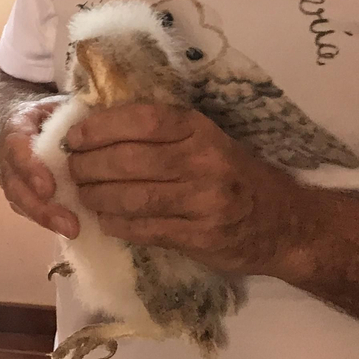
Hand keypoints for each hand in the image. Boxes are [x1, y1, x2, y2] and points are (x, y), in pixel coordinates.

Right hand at [0, 96, 78, 238]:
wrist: (33, 123)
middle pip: (15, 184)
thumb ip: (76, 114)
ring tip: (73, 231)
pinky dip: (48, 222)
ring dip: (45, 219)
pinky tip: (73, 231)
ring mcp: (12, 177)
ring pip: (19, 202)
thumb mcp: (61, 105)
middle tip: (68, 223)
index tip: (49, 187)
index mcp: (17, 127)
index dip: (30, 168)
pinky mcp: (21, 195)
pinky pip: (29, 211)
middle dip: (39, 206)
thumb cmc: (54, 114)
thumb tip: (106, 123)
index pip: (16, 148)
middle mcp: (8, 155)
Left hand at [66, 102, 313, 276]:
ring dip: (96, 197)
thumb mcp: (206, 140)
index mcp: (199, 131)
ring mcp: (204, 202)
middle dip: (88, 165)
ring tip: (83, 194)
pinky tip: (106, 220)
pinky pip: (144, 229)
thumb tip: (95, 126)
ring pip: (131, 197)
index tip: (74, 136)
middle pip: (127, 160)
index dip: (99, 127)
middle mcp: (203, 162)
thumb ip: (161, 133)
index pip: (141, 120)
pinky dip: (117, 224)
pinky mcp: (201, 237)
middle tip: (72, 169)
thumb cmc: (234, 174)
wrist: (286, 224)